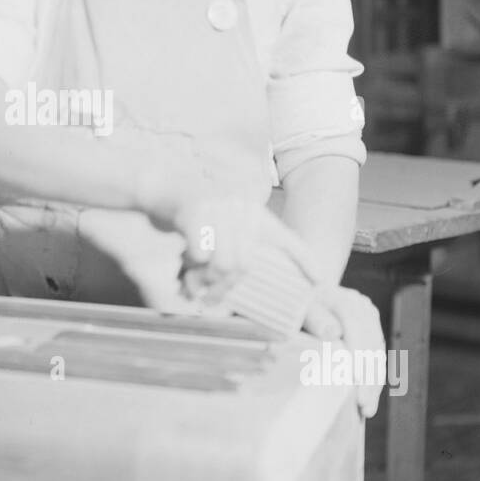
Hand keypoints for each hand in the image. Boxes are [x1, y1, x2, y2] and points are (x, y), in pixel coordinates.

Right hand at [137, 168, 323, 294]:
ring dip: (206, 279)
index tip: (321, 280)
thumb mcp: (218, 225)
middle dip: (224, 286)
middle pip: (244, 265)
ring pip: (224, 263)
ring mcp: (219, 206)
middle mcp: (241, 206)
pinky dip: (193, 262)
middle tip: (208, 296)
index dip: (305, 260)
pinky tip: (186, 260)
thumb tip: (237, 279)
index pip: (286, 239)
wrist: (158, 184)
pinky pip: (202, 252)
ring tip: (192, 281)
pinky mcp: (195, 209)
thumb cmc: (189, 213)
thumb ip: (232, 250)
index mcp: (252, 211)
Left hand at [303, 285, 385, 417]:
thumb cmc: (295, 308)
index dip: (358, 356)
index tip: (356, 381)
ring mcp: (369, 320)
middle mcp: (361, 307)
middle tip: (363, 407)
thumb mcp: (299, 310)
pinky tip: (369, 399)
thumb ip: (314, 318)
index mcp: (343, 299)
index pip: (357, 328)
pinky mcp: (371, 332)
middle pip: (371, 345)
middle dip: (368, 378)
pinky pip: (377, 359)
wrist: (300, 298)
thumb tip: (333, 333)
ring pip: (378, 354)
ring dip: (374, 384)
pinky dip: (373, 380)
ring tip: (366, 410)